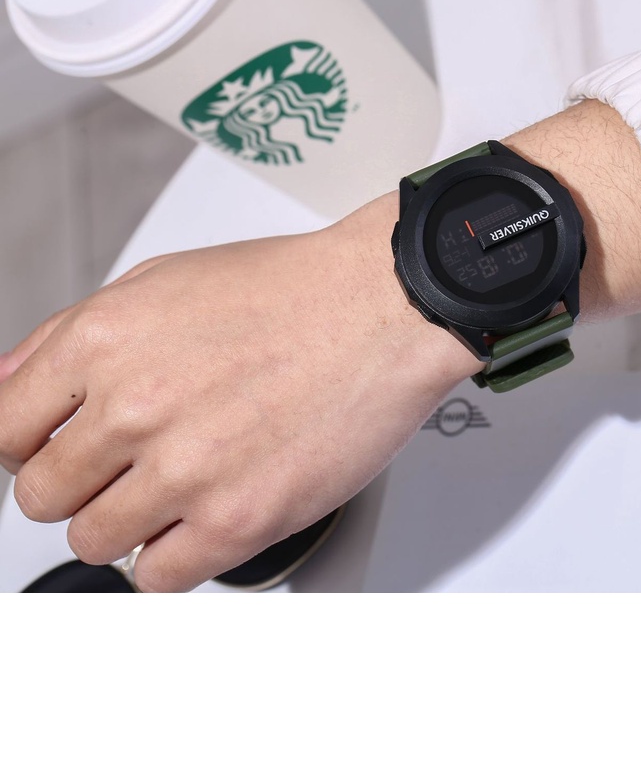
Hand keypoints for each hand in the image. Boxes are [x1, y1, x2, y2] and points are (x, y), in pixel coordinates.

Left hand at [0, 193, 478, 590]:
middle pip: (41, 496)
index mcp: (104, 342)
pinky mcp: (240, 518)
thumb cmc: (294, 290)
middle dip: (81, 483)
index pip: (3, 432)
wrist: (386, 307)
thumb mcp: (163, 280)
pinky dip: (175, 553)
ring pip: (94, 541)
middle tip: (129, 465)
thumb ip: (70, 336)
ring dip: (129, 520)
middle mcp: (135, 406)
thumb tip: (10, 386)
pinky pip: (159, 576)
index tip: (56, 451)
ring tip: (180, 485)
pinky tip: (206, 514)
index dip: (29, 446)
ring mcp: (186, 468)